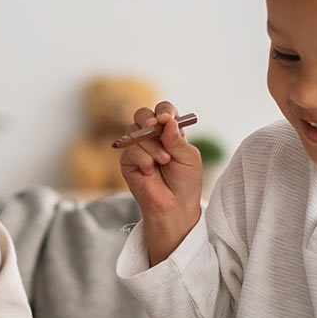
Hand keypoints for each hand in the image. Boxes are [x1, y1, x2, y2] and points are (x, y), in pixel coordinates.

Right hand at [118, 101, 202, 262]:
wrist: (174, 206)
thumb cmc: (185, 183)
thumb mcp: (189, 158)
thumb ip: (178, 139)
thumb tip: (167, 121)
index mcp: (169, 133)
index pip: (163, 112)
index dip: (164, 111)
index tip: (168, 118)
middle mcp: (152, 137)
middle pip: (143, 114)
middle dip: (150, 120)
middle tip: (157, 128)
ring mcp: (138, 147)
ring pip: (136, 131)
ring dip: (152, 146)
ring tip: (164, 161)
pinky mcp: (127, 160)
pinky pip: (130, 149)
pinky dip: (143, 159)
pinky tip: (150, 171)